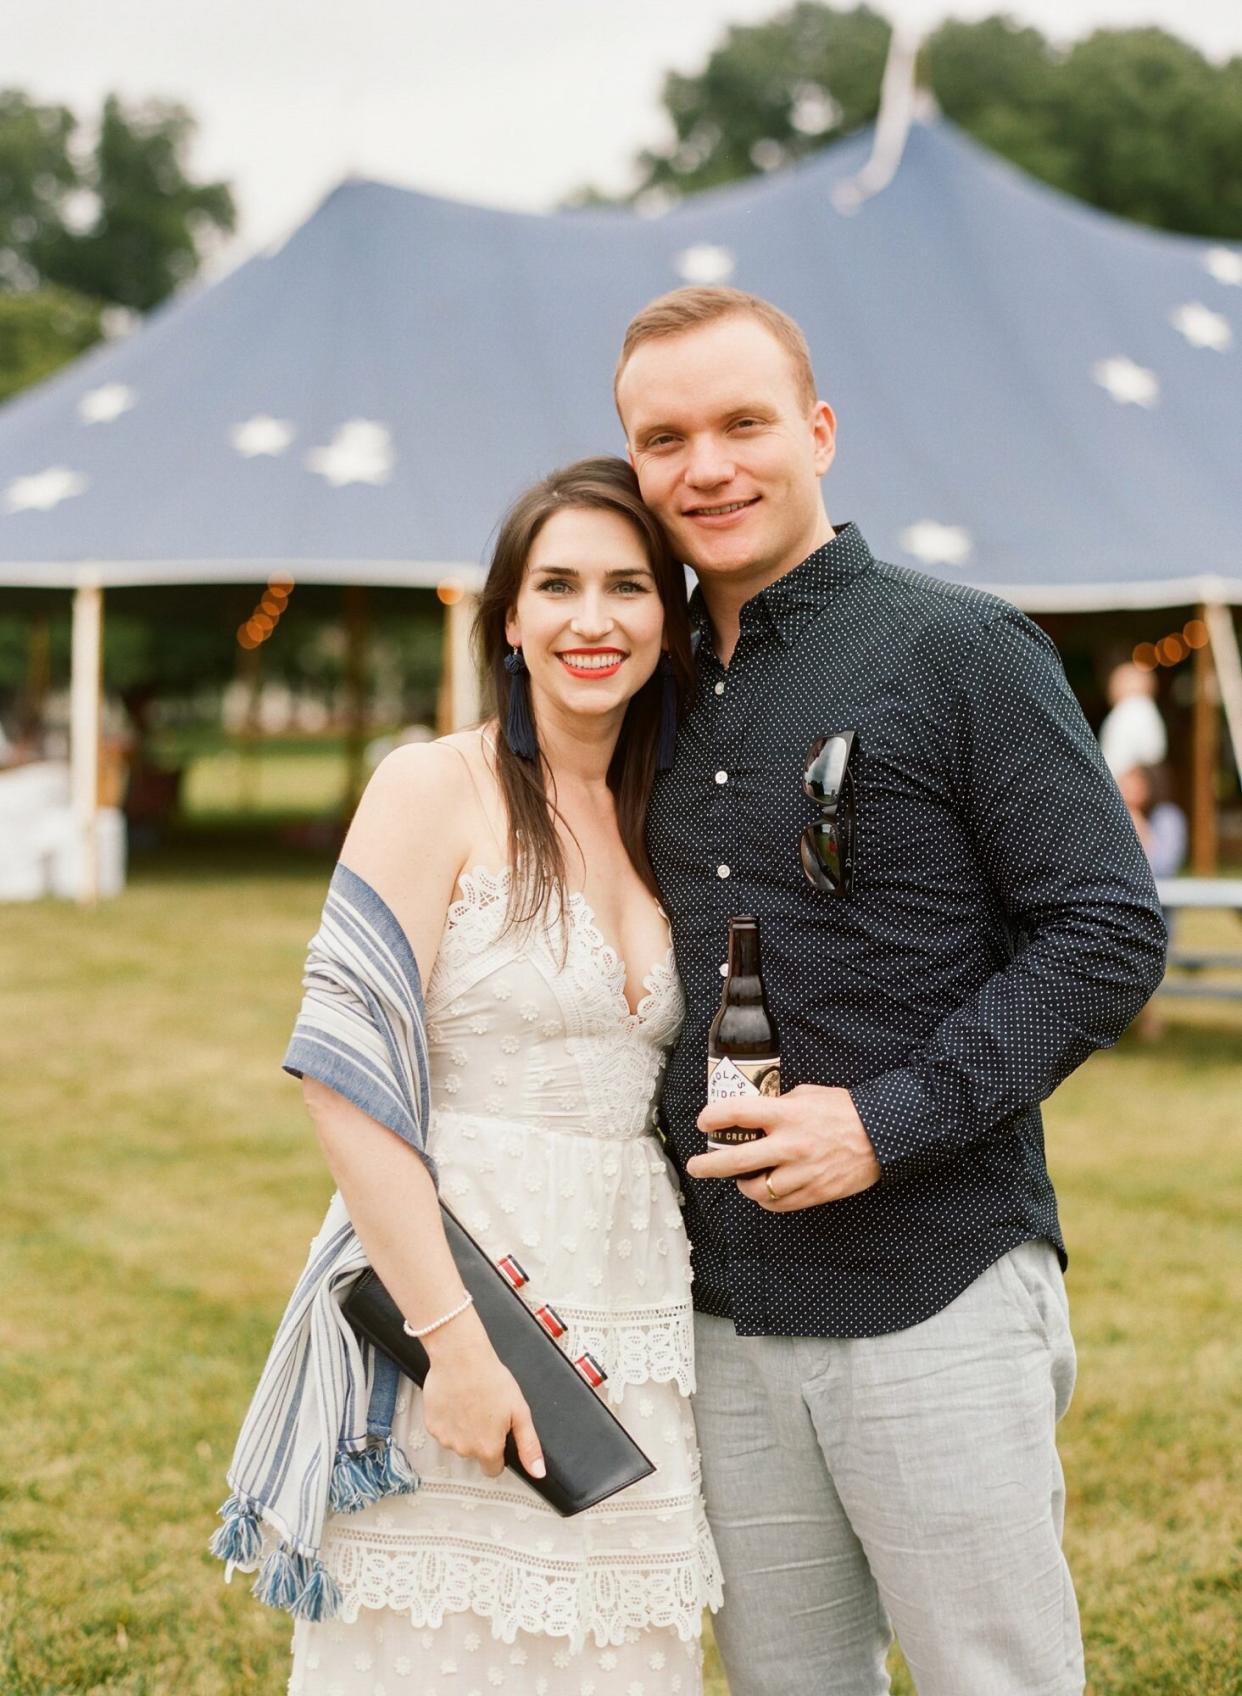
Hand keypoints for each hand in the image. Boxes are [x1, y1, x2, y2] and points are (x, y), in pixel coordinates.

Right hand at [421, 1308, 544, 1477]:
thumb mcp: (520, 1412)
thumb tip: (538, 1472)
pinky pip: (443, 1429)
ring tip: (470, 1401)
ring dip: (464, 1428)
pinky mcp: (431, 1425)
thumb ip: (529, 1446)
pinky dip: (448, 1418)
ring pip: (458, 1441)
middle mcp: (464, 1449)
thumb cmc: (490, 1380)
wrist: (460, 1357)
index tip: (498, 1434)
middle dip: (480, 1437)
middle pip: (475, 1453)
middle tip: (486, 1410)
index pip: (493, 1470)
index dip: (498, 1454)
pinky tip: (456, 1399)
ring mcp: (445, 1438)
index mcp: (487, 1449)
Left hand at [688, 1084, 880, 1210]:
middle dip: (708, 1166)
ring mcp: (802, 1172)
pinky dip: (766, 1199)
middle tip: (695, 1166)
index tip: (703, 1122)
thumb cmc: (844, 1110)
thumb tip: (755, 1114)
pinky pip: (779, 1204)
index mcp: (787, 1114)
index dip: (713, 1117)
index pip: (738, 1114)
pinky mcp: (814, 1192)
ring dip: (743, 1185)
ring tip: (741, 1179)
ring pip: (756, 1190)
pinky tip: (765, 1190)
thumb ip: (779, 1105)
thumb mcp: (808, 1094)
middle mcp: (791, 1145)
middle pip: (736, 1160)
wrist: (882, 1136)